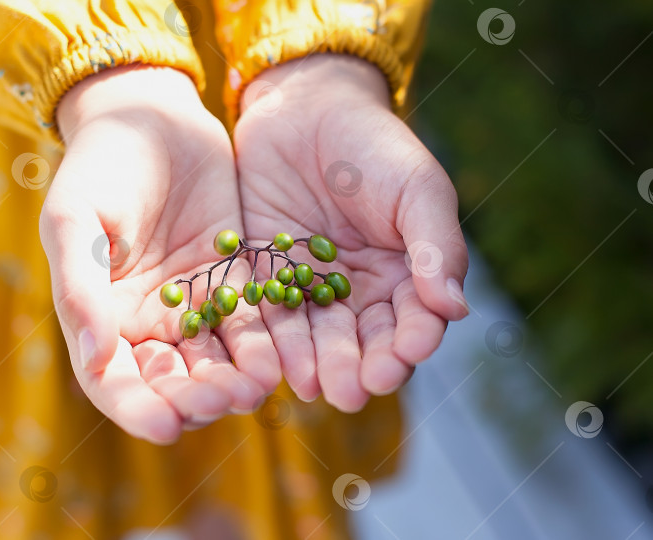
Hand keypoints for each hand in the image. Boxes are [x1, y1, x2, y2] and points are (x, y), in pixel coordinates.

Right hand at [40, 66, 279, 443]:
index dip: (137, 408)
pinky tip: (277, 359)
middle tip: (220, 403)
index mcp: (101, 314)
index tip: (167, 428)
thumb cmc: (98, 165)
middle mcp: (147, 321)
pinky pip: (249, 323)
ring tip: (253, 389)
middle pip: (169, 380)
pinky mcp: (233, 280)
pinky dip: (260, 345)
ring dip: (232, 381)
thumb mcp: (76, 217)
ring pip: (214, 360)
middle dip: (193, 399)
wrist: (151, 118)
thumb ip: (80, 284)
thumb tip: (94, 355)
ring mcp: (193, 304)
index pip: (113, 380)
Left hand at [234, 54, 468, 411]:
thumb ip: (437, 246)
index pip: (412, 321)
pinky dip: (272, 339)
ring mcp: (309, 287)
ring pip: (315, 336)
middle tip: (352, 392)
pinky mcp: (265, 276)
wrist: (305, 108)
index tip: (403, 356)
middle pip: (362, 340)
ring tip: (313, 386)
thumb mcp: (417, 188)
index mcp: (404, 275)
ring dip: (315, 364)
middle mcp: (358, 291)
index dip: (410, 342)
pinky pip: (268, 313)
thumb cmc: (375, 146)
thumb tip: (456, 310)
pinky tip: (273, 362)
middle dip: (358, 367)